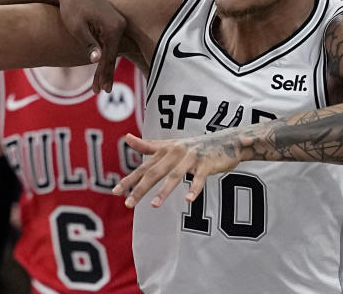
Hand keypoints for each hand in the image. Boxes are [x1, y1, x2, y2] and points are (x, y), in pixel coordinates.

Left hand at [45, 0, 125, 92]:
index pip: (109, 56)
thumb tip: (97, 59)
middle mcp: (120, 25)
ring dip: (105, 66)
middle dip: (106, 74)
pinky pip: (110, 44)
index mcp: (113, 27)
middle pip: (113, 55)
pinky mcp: (113, 23)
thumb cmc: (71, 8)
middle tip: (100, 91)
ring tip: (99, 85)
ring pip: (112, 50)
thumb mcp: (77, 27)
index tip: (100, 89)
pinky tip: (101, 67)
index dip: (104, 74)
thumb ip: (88, 44)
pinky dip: (105, 55)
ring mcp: (118, 23)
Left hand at [113, 133, 242, 207]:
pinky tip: (187, 200)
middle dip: (140, 188)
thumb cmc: (195, 146)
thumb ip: (149, 145)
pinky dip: (194, 188)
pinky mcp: (206, 163)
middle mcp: (175, 152)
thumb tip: (127, 138)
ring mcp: (191, 157)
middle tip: (129, 204)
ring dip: (164, 191)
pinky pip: (199, 178)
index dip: (129, 179)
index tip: (115, 191)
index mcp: (165, 150)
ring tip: (153, 205)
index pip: (143, 167)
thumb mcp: (171, 144)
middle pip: (154, 172)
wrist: (226, 141)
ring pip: (174, 176)